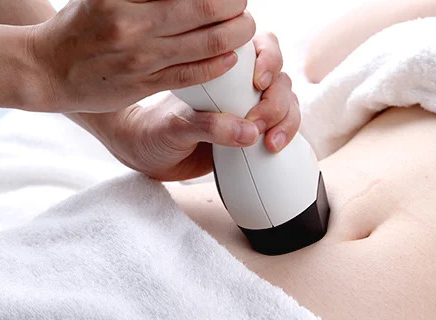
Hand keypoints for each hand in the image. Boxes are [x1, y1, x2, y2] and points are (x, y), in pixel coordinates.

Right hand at [30, 0, 254, 112]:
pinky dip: (218, 64)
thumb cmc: (80, 25)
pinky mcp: (146, 84)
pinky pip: (194, 74)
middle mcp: (134, 24)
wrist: (48, 69)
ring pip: (207, 44)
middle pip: (205, 10)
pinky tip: (230, 56)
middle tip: (242, 5)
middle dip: (235, 7)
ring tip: (244, 28)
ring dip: (235, 35)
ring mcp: (141, 58)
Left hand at [90, 32, 300, 180]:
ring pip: (287, 103)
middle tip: (256, 124)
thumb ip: (207, 127)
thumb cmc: (155, 131)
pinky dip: (285, 134)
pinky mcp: (256, 132)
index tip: (257, 82)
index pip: (261, 48)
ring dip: (285, 120)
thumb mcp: (175, 127)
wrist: (149, 155)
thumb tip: (248, 132)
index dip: (268, 60)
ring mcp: (251, 108)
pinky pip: (283, 127)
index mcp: (222, 67)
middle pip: (280, 79)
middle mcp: (241, 83)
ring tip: (269, 142)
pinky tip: (273, 146)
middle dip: (275, 101)